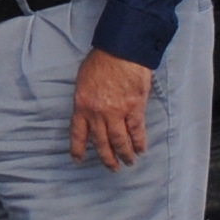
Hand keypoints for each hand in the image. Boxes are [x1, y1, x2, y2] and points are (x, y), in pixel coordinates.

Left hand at [71, 48, 155, 168]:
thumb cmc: (100, 62)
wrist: (120, 51)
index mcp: (81, 105)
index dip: (78, 148)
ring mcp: (117, 112)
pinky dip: (139, 142)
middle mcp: (97, 113)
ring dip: (124, 154)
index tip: (78, 160)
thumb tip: (92, 115)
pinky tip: (141, 149)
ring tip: (128, 162)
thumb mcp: (83, 82)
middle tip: (111, 167)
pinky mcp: (134, 108)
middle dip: (106, 157)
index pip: (77, 133)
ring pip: (120, 141)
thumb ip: (87, 101)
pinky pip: (136, 131)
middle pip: (101, 142)